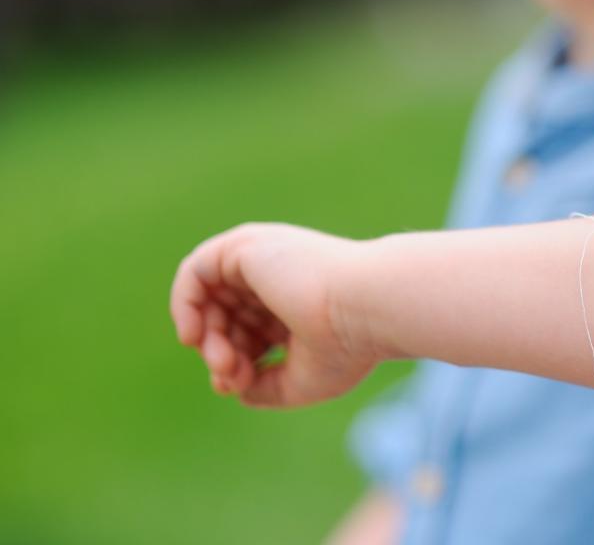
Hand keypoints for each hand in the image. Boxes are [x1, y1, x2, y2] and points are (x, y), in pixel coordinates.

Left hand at [170, 222, 377, 407]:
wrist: (366, 308)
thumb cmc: (348, 344)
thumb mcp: (302, 378)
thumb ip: (265, 386)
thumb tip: (234, 388)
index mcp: (295, 300)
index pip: (248, 331)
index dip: (236, 362)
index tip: (243, 383)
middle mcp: (276, 275)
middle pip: (225, 318)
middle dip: (220, 353)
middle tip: (230, 376)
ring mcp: (261, 259)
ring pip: (209, 300)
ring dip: (206, 338)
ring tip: (221, 362)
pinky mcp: (244, 247)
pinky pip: (193, 272)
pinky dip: (184, 305)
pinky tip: (195, 335)